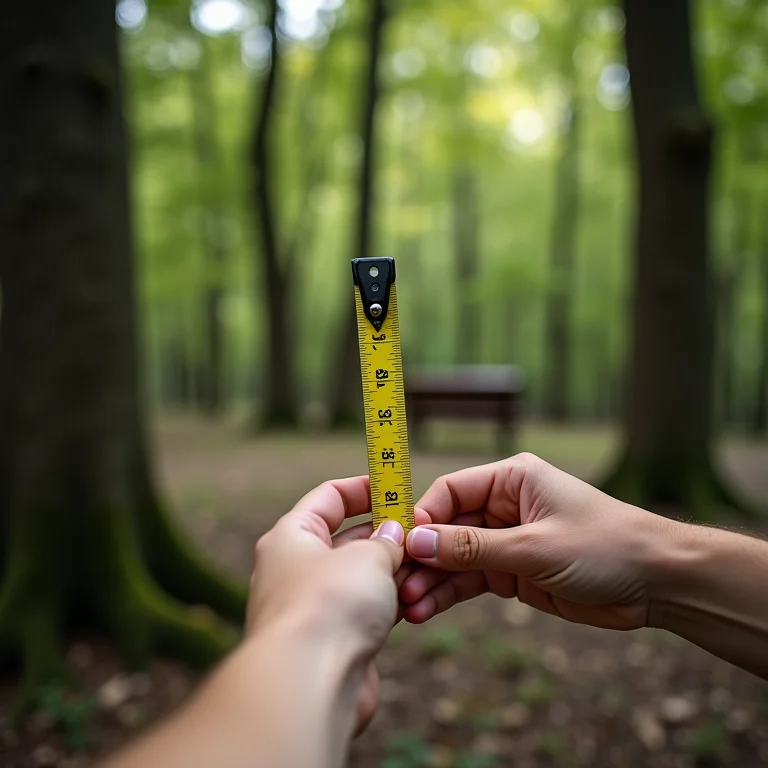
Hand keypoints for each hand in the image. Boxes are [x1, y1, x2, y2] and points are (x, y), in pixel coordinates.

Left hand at [246, 476, 421, 733]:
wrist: (309, 684)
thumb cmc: (330, 605)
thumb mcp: (367, 555)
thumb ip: (386, 539)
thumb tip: (394, 533)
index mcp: (291, 536)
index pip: (328, 498)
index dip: (363, 488)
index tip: (396, 486)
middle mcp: (295, 569)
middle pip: (345, 537)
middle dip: (385, 532)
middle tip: (421, 528)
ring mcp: (312, 606)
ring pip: (359, 576)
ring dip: (392, 570)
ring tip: (425, 562)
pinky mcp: (330, 640)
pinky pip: (364, 609)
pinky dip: (388, 602)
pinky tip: (416, 598)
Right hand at [400, 453, 672, 630]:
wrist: (657, 583)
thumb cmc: (605, 546)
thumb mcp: (534, 547)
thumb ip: (473, 547)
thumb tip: (416, 543)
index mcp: (511, 479)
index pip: (449, 490)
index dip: (422, 517)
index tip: (398, 546)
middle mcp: (504, 505)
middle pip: (447, 527)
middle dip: (422, 556)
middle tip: (395, 585)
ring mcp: (507, 540)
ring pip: (455, 558)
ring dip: (431, 581)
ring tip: (406, 607)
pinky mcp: (513, 571)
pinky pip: (471, 580)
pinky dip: (450, 594)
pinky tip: (426, 611)